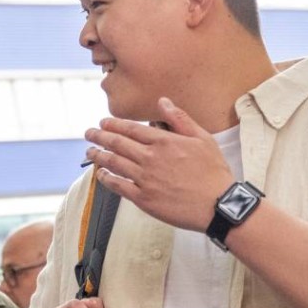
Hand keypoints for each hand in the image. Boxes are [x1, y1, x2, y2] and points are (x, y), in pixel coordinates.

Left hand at [84, 97, 235, 232]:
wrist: (218, 205)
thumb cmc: (213, 172)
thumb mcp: (202, 139)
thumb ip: (180, 119)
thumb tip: (163, 101)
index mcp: (164, 142)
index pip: (131, 129)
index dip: (113, 124)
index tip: (103, 122)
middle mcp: (150, 158)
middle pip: (117, 143)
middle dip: (99, 136)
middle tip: (89, 133)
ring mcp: (144, 179)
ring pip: (114, 163)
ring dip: (98, 155)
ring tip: (90, 151)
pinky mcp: (143, 199)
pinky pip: (118, 186)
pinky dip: (106, 179)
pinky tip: (100, 175)